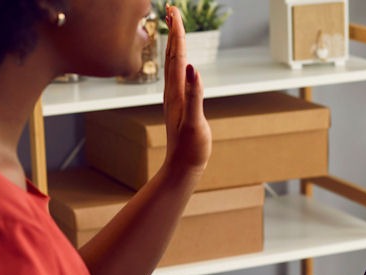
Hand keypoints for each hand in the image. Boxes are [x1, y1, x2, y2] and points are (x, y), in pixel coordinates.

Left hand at [162, 5, 211, 176]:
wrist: (182, 168)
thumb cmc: (191, 148)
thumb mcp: (195, 122)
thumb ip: (194, 95)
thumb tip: (193, 68)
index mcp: (177, 92)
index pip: (178, 56)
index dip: (177, 32)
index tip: (174, 11)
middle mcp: (173, 92)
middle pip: (173, 55)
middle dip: (173, 31)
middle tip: (171, 9)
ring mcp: (175, 98)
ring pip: (173, 64)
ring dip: (174, 43)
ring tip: (173, 27)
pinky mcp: (178, 104)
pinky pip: (177, 76)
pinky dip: (178, 61)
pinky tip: (181, 59)